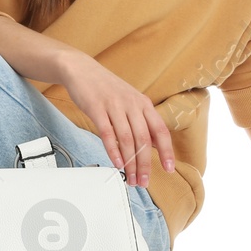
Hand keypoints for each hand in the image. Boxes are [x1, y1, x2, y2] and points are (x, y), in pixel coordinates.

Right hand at [57, 52, 174, 187]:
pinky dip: (113, 150)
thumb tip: (151, 144)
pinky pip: (107, 133)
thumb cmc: (105, 87)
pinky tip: (116, 163)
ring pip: (127, 139)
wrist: (81, 69)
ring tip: (130, 177)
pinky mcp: (96, 108)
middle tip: (143, 181)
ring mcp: (114, 106)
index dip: (166, 151)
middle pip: (143, 139)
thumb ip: (140, 120)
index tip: (168, 168)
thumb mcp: (129, 100)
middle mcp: (131, 104)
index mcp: (143, 103)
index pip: (160, 130)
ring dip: (130, 163)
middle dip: (145, 164)